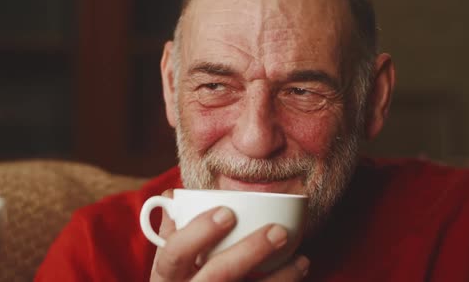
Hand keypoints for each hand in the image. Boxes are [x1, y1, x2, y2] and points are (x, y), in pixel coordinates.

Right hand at [150, 190, 309, 280]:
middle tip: (278, 231)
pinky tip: (298, 274)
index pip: (175, 253)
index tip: (227, 211)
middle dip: (249, 252)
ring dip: (279, 278)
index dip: (199, 232)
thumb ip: (171, 232)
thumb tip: (172, 195)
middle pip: (217, 275)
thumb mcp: (168, 264)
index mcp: (166, 277)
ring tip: (302, 260)